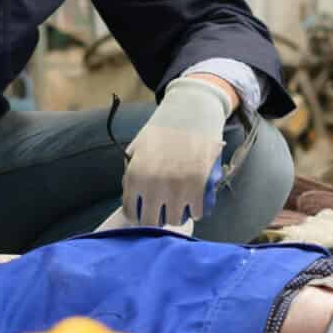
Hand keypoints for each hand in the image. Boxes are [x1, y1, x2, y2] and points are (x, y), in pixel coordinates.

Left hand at [119, 78, 231, 228]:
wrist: (191, 110)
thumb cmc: (162, 129)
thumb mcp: (137, 149)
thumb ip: (131, 174)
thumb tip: (132, 199)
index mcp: (136, 175)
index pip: (131, 213)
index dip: (138, 215)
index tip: (144, 211)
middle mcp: (155, 185)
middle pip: (152, 222)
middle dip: (157, 218)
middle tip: (162, 211)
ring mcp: (179, 187)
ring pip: (176, 220)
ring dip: (177, 215)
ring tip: (179, 205)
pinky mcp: (201, 185)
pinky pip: (197, 212)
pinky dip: (196, 210)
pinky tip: (194, 201)